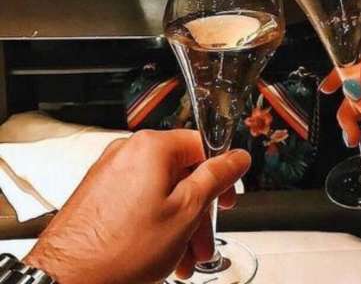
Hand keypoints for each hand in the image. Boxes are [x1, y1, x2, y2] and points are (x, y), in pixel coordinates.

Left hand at [24, 129, 250, 283]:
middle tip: (204, 240)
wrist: (68, 279)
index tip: (226, 198)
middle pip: (182, 174)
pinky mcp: (99, 196)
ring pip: (162, 193)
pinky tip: (162, 254)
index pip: (202, 145)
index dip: (221, 174)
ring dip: (180, 225)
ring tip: (184, 258)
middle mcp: (128, 153)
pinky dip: (156, 225)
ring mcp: (110, 174)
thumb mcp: (187, 211)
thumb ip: (217, 178)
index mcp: (151, 147)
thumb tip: (237, 157)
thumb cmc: (121, 249)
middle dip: (199, 212)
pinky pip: (140, 203)